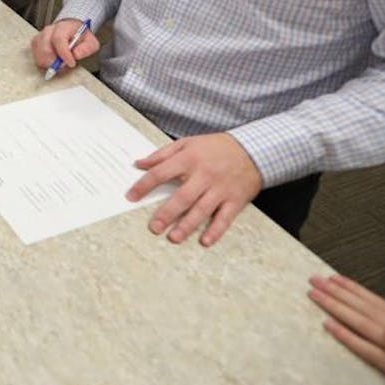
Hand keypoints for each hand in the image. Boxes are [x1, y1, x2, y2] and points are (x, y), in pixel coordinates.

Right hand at [29, 18, 98, 72]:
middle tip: (64, 64)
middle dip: (55, 61)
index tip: (71, 63)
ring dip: (49, 63)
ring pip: (39, 54)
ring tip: (59, 62)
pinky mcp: (36, 43)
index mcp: (64, 27)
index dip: (64, 54)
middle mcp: (50, 30)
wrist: (71, 31)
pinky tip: (52, 60)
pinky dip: (44, 62)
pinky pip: (36, 56)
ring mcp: (41, 36)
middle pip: (46, 48)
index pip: (59, 39)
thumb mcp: (90, 42)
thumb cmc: (79, 37)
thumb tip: (75, 55)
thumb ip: (86, 48)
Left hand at [127, 132, 260, 246]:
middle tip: (154, 227)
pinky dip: (216, 231)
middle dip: (167, 213)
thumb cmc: (216, 147)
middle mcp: (204, 175)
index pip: (161, 173)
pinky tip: (205, 241)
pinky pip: (225, 218)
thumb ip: (162, 154)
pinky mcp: (235, 200)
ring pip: (202, 210)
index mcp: (189, 159)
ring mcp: (220, 189)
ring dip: (187, 226)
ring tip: (173, 238)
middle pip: (182, 197)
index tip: (131, 196)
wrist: (253, 150)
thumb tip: (139, 164)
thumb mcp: (187, 143)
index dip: (144, 185)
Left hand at [307, 274, 384, 381]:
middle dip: (337, 292)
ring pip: (361, 322)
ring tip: (315, 294)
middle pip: (364, 307)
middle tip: (314, 278)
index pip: (375, 301)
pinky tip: (328, 325)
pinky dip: (347, 337)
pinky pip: (366, 350)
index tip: (334, 276)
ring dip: (336, 307)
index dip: (354, 288)